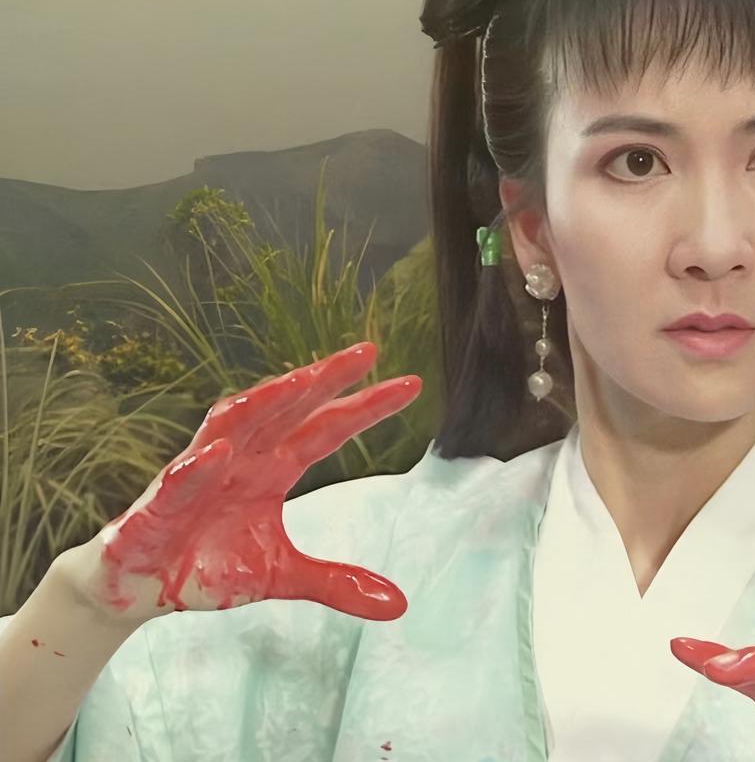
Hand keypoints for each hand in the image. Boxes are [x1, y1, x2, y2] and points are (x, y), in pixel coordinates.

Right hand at [67, 342, 420, 625]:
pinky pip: (180, 481)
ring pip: (233, 425)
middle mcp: (242, 458)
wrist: (140, 588)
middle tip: (365, 351)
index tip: (412, 385)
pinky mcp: (158, 506)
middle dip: (323, 379)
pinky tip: (220, 452)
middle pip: (288, 409)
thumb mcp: (282, 576)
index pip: (327, 429)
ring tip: (300, 381)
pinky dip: (199, 466)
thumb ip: (337, 582)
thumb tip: (399, 604)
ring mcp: (199, 475)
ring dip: (264, 402)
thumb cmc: (210, 564)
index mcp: (274, 469)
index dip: (366, 407)